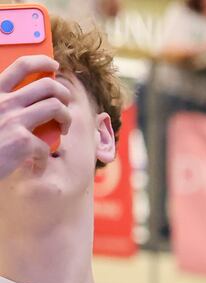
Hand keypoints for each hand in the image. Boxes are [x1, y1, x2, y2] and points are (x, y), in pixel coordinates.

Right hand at [0, 55, 70, 175]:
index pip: (21, 65)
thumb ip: (5, 103)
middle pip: (48, 86)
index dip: (42, 62)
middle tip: (65, 106)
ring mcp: (13, 119)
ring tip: (62, 129)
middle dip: (64, 95)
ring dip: (66, 118)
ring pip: (56, 107)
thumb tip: (32, 98)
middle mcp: (4, 101)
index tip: (54, 66)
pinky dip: (44, 157)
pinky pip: (47, 144)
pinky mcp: (22, 140)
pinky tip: (37, 164)